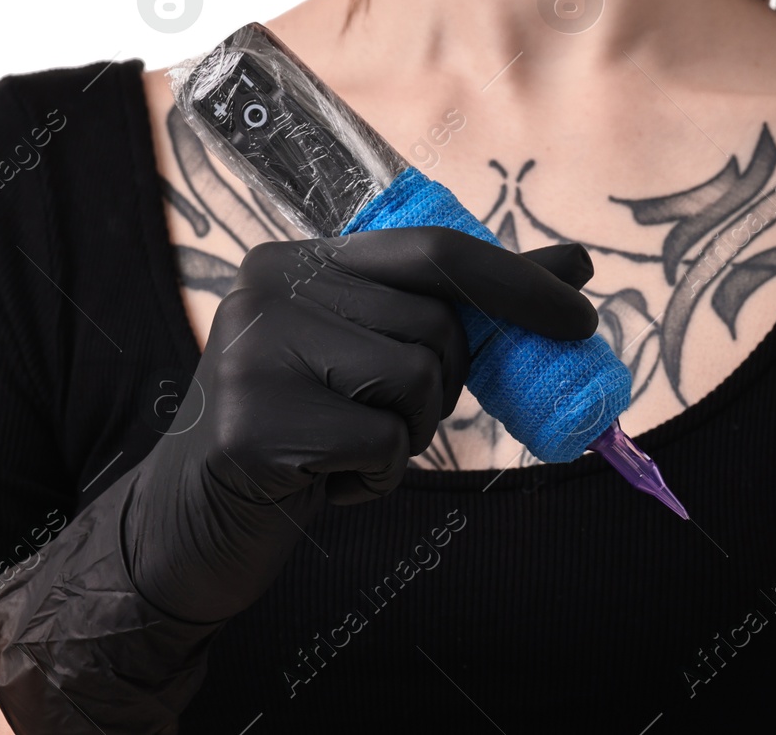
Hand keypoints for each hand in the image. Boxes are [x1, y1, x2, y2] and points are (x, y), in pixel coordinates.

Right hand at [122, 227, 595, 624]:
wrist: (195, 524)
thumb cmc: (309, 432)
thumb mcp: (381, 357)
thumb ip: (467, 310)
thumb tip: (575, 266)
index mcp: (301, 259)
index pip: (434, 251)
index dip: (516, 282)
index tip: (580, 316)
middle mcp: (269, 287)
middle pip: (435, 326)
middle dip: (440, 387)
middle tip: (379, 419)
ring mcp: (253, 353)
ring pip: (417, 380)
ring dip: (406, 434)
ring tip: (345, 447)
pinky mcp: (253, 425)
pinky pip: (382, 443)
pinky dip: (375, 477)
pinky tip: (324, 481)